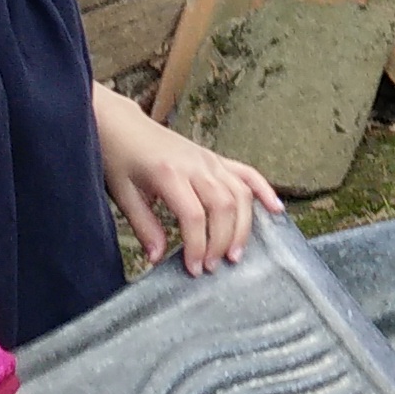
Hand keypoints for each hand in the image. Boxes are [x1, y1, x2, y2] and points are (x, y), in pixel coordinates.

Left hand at [94, 83, 279, 269]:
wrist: (122, 125)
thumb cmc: (119, 158)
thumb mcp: (123, 195)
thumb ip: (144, 226)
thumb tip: (157, 258)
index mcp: (169, 174)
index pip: (194, 215)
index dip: (197, 245)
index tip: (194, 268)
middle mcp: (196, 165)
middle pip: (223, 206)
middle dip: (223, 241)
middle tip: (214, 266)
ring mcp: (209, 159)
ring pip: (240, 193)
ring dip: (243, 226)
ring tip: (236, 253)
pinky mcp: (215, 158)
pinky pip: (247, 173)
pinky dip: (264, 191)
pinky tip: (275, 210)